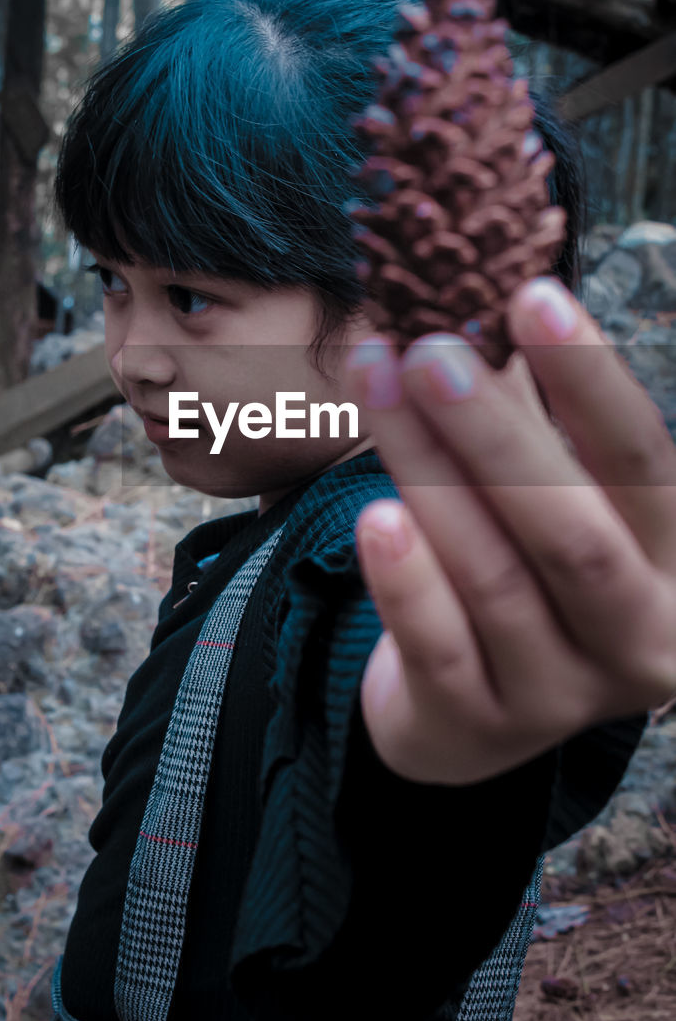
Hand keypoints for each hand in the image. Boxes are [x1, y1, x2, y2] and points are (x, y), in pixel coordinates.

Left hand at [342, 276, 675, 785]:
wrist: (474, 708)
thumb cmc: (525, 568)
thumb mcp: (555, 497)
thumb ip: (538, 418)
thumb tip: (485, 292)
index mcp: (674, 561)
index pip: (641, 460)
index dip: (588, 378)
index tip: (529, 296)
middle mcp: (639, 635)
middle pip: (572, 534)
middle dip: (497, 435)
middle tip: (430, 351)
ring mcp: (561, 695)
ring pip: (496, 581)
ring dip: (429, 476)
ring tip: (377, 388)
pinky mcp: (480, 728)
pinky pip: (441, 652)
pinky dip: (408, 583)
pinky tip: (374, 519)